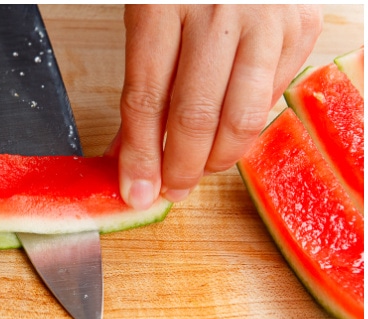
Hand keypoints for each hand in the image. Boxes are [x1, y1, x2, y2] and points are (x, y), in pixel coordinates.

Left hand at [109, 5, 320, 208]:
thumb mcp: (146, 17)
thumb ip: (140, 84)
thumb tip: (127, 156)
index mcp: (162, 6)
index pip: (146, 99)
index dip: (140, 154)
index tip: (135, 190)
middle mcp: (218, 12)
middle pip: (195, 115)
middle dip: (180, 167)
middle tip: (169, 190)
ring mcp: (266, 19)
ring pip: (241, 117)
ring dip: (217, 159)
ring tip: (197, 171)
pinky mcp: (301, 26)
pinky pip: (270, 97)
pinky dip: (246, 125)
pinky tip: (227, 130)